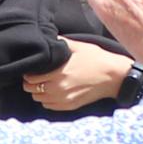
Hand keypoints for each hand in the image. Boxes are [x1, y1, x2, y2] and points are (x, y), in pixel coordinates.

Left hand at [24, 37, 138, 112]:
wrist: (114, 77)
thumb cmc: (97, 59)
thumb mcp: (78, 46)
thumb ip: (60, 43)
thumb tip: (48, 37)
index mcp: (58, 73)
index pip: (31, 78)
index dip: (28, 73)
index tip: (32, 69)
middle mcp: (59, 89)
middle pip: (32, 90)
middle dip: (30, 83)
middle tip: (35, 77)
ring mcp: (64, 100)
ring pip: (39, 99)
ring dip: (38, 92)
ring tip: (43, 84)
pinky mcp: (70, 106)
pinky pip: (49, 106)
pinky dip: (47, 100)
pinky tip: (51, 92)